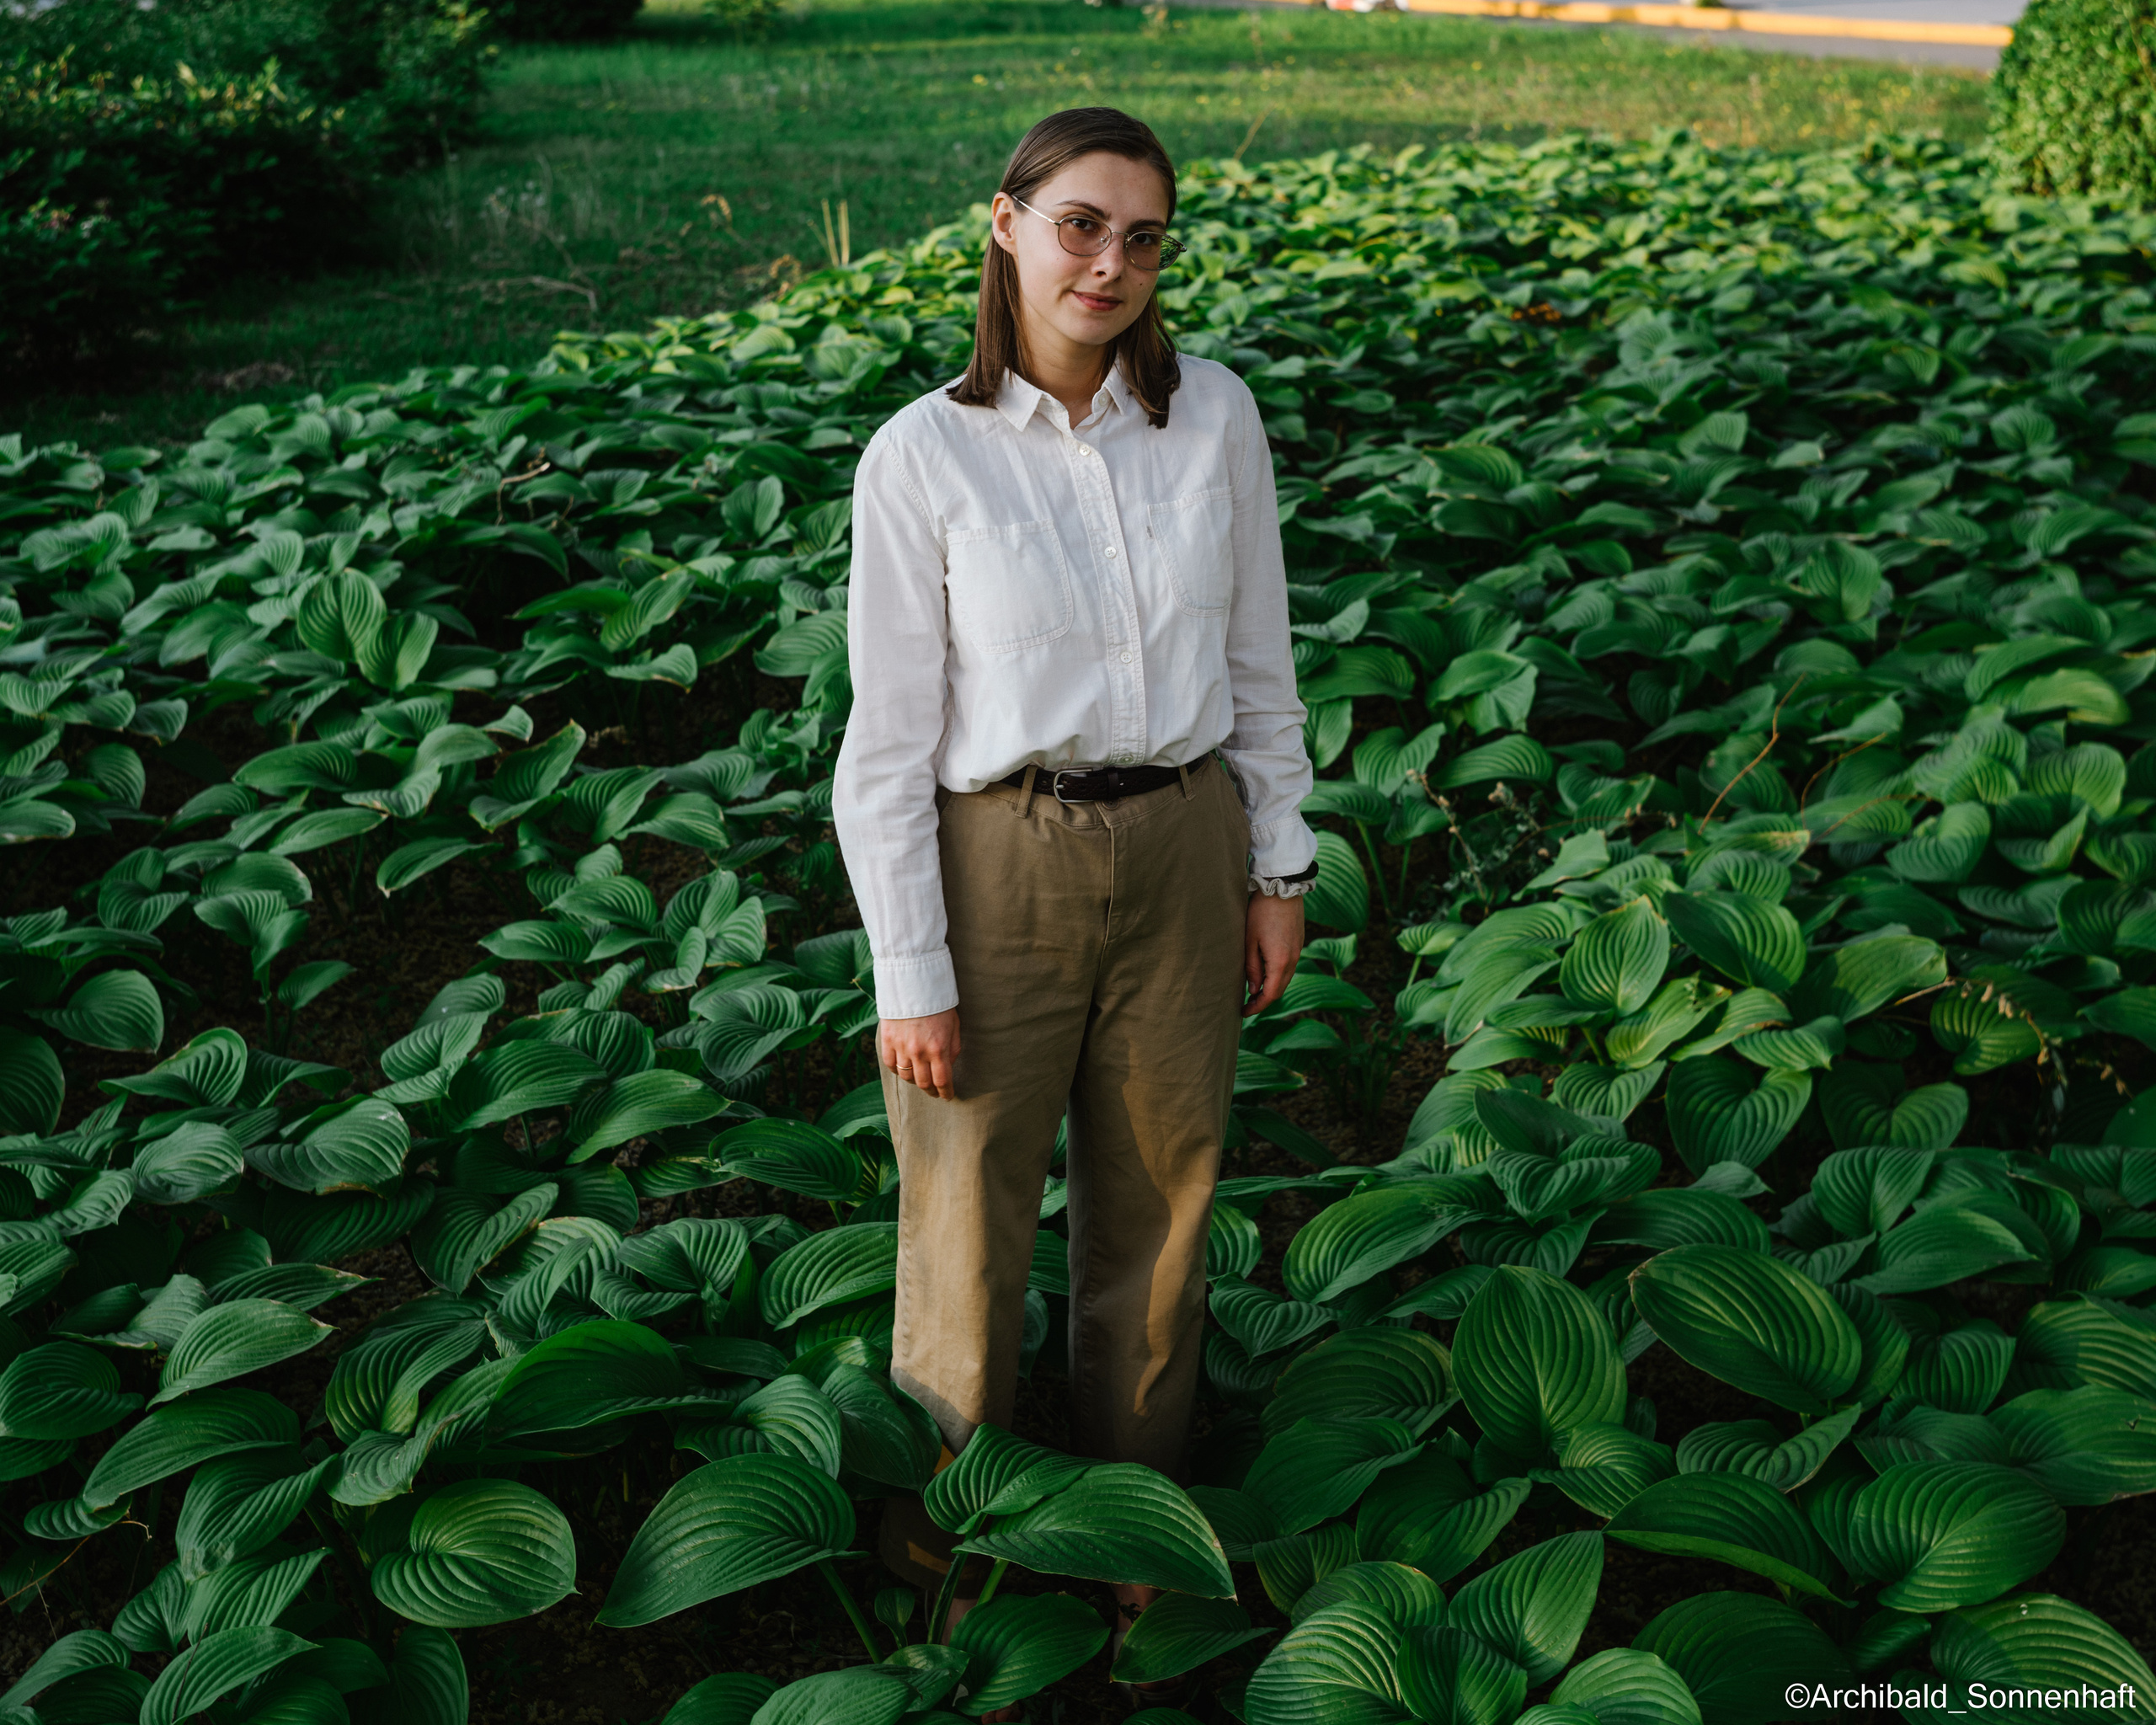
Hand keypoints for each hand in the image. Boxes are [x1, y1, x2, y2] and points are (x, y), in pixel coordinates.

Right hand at [879, 1008, 960, 1099]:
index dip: (945, 1092)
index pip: (942, 1081)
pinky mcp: (887, 1040)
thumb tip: (948, 1067)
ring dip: (914, 1081)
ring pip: (906, 1076)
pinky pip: (890, 1065)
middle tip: (935, 1092)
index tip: (947, 1096)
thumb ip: (952, 1049)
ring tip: (920, 1079)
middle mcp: (919, 1052)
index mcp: (939, 1048)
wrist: (914, 984)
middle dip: (931, 1091)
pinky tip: (903, 1068)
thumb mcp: (954, 1026)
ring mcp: (901, 1047)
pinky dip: (897, 1070)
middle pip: (923, 1083)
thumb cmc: (938, 1005)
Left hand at [1243, 892, 1304, 1016]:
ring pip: (1285, 978)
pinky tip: (1265, 972)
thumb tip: (1253, 990)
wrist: (1282, 887)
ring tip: (1253, 990)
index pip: (1271, 994)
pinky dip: (1277, 975)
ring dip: (1271, 987)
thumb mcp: (1249, 941)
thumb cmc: (1260, 912)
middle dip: (1264, 999)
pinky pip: (1289, 966)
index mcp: (1280, 962)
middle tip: (1246, 1005)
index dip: (1257, 1007)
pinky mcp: (1298, 943)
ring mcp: (1298, 951)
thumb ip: (1252, 968)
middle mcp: (1293, 959)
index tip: (1243, 1012)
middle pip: (1280, 989)